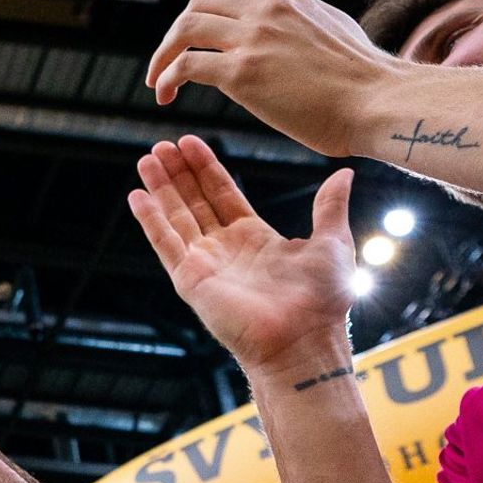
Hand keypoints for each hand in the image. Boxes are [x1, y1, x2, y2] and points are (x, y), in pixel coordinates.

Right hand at [127, 136, 361, 385]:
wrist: (304, 340)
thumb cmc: (323, 301)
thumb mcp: (333, 243)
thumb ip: (329, 207)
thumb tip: (344, 174)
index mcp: (256, 239)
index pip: (223, 195)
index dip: (207, 169)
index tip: (191, 142)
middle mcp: (226, 250)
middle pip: (194, 202)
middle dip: (178, 172)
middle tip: (163, 144)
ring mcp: (205, 264)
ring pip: (176, 217)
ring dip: (160, 188)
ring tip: (147, 157)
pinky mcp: (191, 280)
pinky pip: (166, 244)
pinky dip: (151, 220)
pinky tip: (138, 195)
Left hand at [145, 0, 403, 157]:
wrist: (379, 102)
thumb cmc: (365, 82)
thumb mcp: (335, 30)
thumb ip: (304, 26)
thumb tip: (293, 36)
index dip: (201, 13)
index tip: (193, 40)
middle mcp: (268, 9)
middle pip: (198, 4)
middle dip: (176, 33)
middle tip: (167, 62)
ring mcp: (254, 38)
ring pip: (185, 29)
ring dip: (163, 55)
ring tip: (158, 83)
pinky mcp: (243, 73)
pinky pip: (187, 66)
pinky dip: (167, 78)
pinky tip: (166, 97)